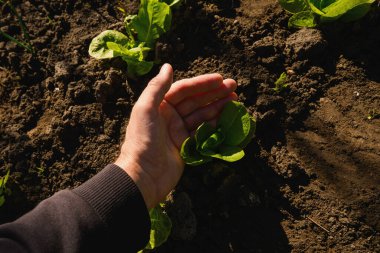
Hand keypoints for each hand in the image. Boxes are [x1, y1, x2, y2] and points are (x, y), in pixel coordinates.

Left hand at [115, 63, 236, 208]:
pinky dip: (214, 124)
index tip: (220, 79)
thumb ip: (157, 87)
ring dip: (217, 107)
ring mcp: (178, 131)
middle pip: (195, 101)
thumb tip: (168, 66)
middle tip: (234, 87)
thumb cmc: (143, 139)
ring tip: (234, 100)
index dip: (202, 83)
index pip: (184, 89)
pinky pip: (202, 132)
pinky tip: (226, 118)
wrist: (144, 175)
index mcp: (159, 105)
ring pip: (201, 115)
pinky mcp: (185, 146)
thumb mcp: (146, 109)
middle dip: (214, 93)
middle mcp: (169, 116)